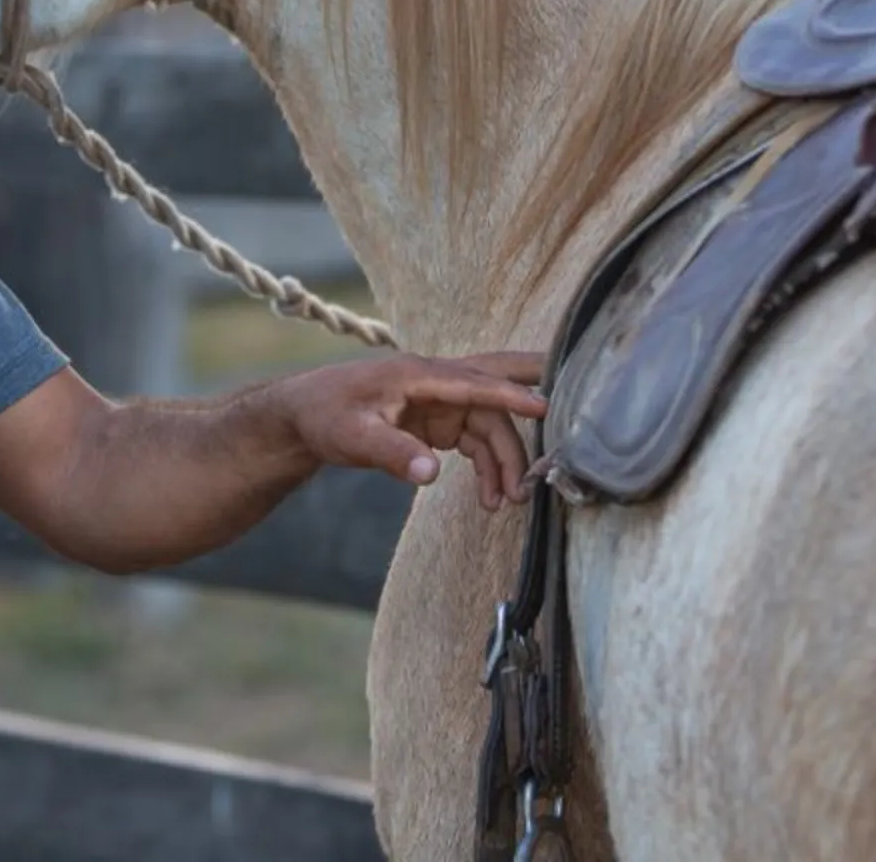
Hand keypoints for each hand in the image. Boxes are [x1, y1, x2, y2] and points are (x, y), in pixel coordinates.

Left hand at [276, 351, 547, 509]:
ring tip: (509, 501)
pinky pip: (476, 440)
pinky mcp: (438, 420)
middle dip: (532, 386)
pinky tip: (491, 498)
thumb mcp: (353, 438)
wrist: (303, 416)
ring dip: (504, 459)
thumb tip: (431, 474)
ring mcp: (439, 400)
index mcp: (418, 374)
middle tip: (571, 399)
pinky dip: (487, 467)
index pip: (474, 382)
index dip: (511, 395)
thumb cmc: (325, 416)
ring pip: (489, 423)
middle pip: (495, 378)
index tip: (545, 406)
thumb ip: (393, 454)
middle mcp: (436, 381)